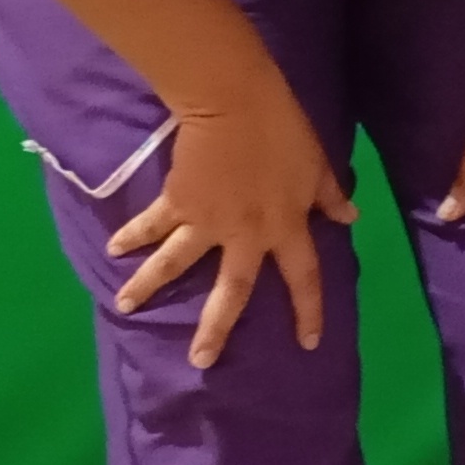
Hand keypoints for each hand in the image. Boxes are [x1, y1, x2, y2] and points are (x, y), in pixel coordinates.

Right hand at [109, 77, 354, 365]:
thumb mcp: (316, 164)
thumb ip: (330, 195)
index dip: (309, 310)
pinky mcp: (178, 202)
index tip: (308, 343)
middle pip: (232, 291)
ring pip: (175, 263)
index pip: (303, 277)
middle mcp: (245, 235)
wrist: (233, 103)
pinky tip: (113, 249)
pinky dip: (132, 235)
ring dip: (148, 286)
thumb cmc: (282, 130)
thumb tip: (351, 217)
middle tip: (199, 361)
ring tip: (125, 307)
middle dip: (215, 329)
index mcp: (285, 228)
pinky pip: (153, 224)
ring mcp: (207, 222)